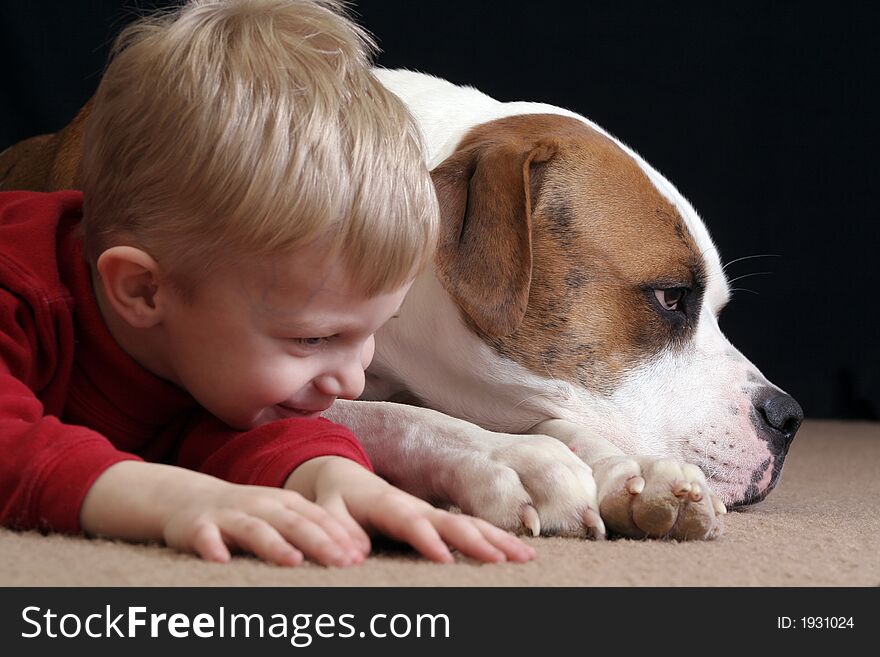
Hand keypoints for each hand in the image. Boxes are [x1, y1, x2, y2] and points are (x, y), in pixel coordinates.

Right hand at [80, 461, 364, 566]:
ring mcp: (229, 515)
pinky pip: (204, 538)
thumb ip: (314, 530)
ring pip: (254, 530)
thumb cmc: (248, 514)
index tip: (360, 556)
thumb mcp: (282, 516)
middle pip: (294, 523)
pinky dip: (212, 547)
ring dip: (273, 545)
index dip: (339, 536)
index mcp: (285, 503)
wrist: (189, 499)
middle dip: (320, 542)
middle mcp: (261, 505)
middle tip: (343, 562)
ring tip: (292, 561)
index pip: (317, 519)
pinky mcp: (198, 527)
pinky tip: (220, 559)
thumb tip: (358, 552)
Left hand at [287, 456, 536, 563]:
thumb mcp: (325, 509)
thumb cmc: (335, 498)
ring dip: (497, 539)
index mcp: (388, 504)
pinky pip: (472, 529)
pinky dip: (496, 539)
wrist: (344, 476)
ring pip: (470, 524)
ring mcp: (431, 513)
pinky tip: (516, 554)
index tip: (445, 560)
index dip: (428, 540)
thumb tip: (352, 557)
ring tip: (525, 556)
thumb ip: (336, 530)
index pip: (412, 523)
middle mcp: (416, 507)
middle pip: (453, 522)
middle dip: (479, 540)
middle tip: (503, 560)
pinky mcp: (438, 521)